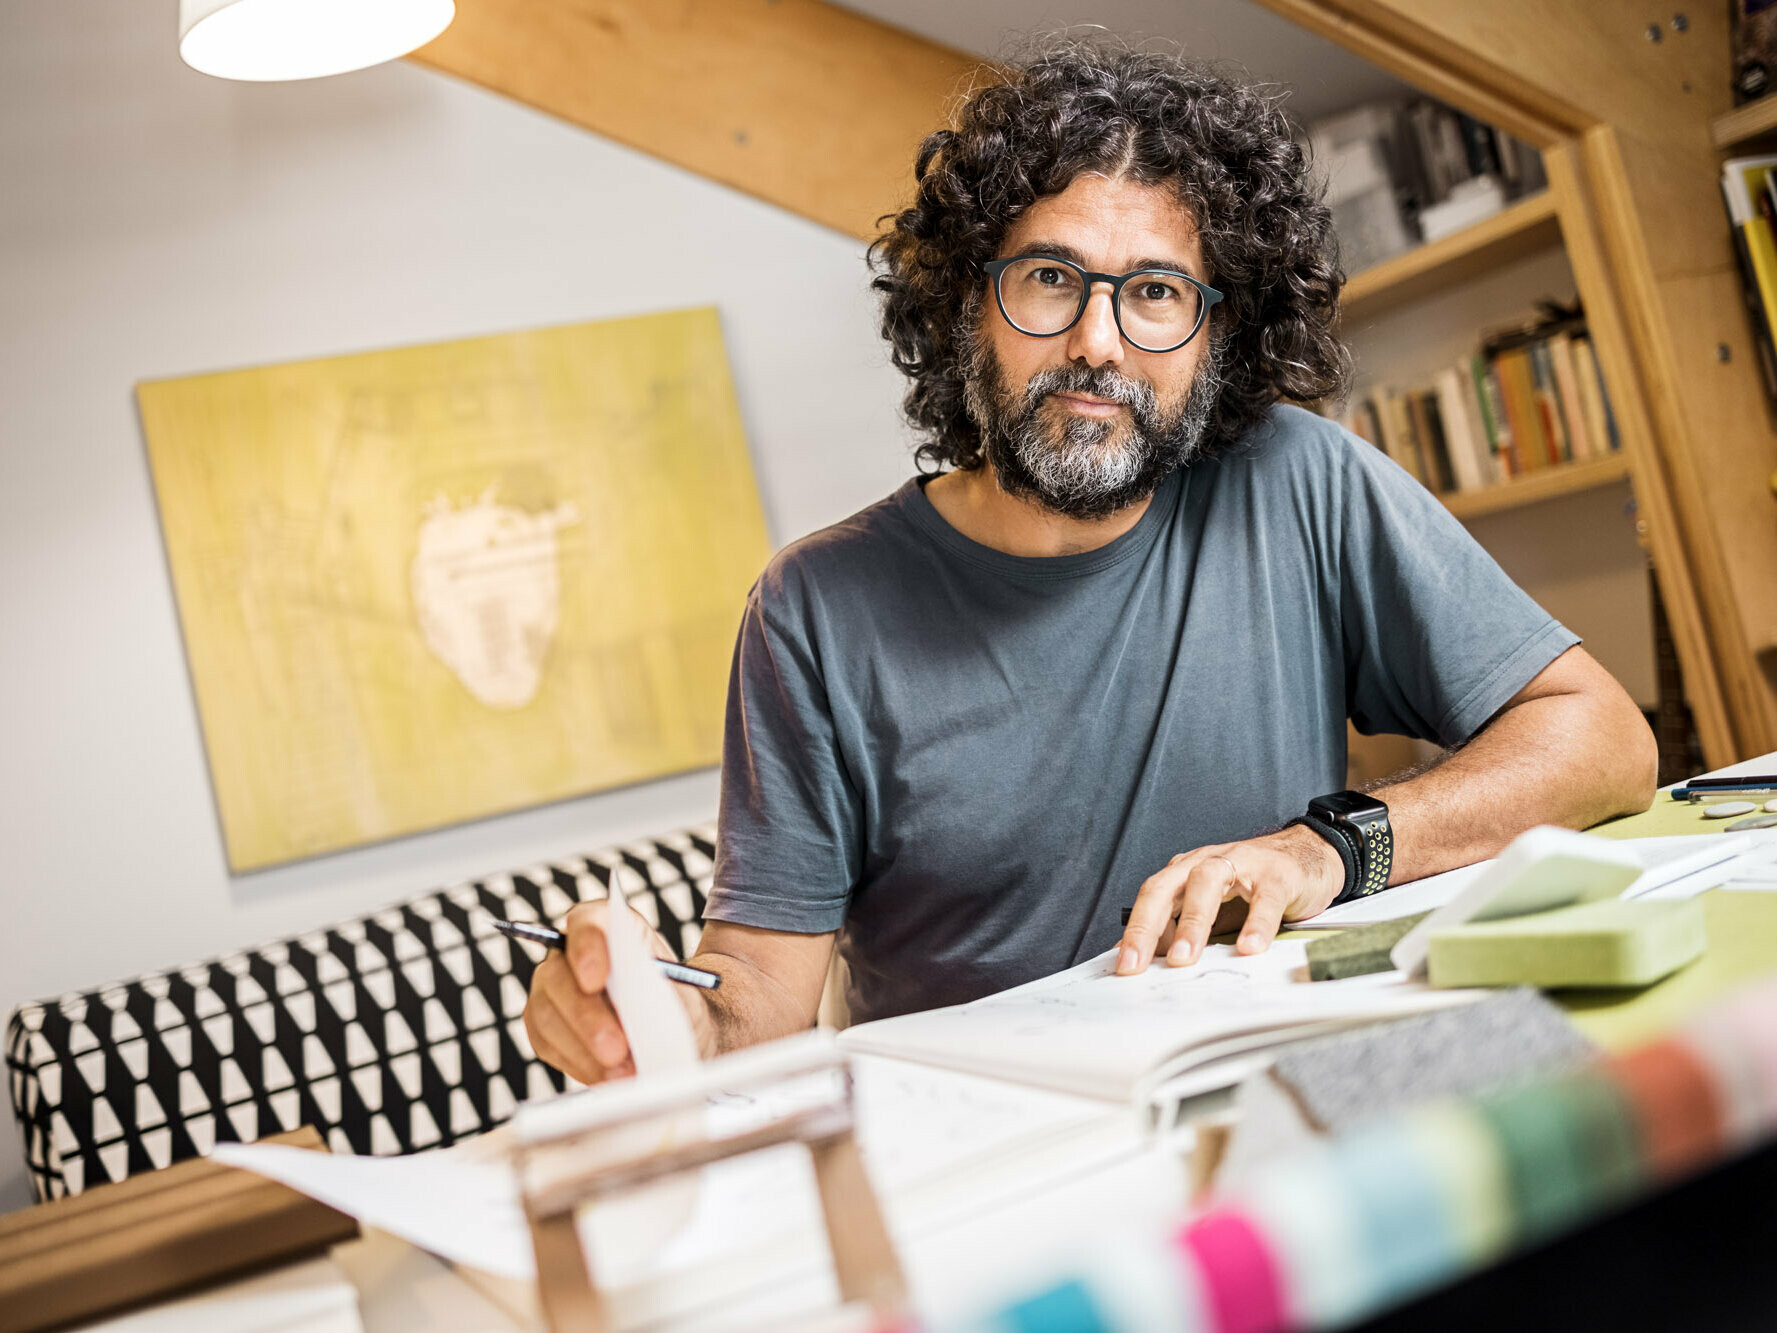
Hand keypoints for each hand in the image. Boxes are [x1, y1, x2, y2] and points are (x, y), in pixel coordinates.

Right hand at [521, 899, 706, 1083]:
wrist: (674, 1027)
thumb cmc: (677, 1000)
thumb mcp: (683, 991)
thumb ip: (663, 988)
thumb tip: (640, 999)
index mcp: (609, 927)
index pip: (587, 924)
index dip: (587, 948)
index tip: (596, 979)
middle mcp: (571, 953)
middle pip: (559, 975)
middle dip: (585, 1016)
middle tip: (615, 1048)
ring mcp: (552, 989)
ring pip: (547, 1014)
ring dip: (583, 1048)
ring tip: (621, 1072)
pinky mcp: (545, 1026)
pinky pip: (547, 1044)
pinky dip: (579, 1064)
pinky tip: (607, 1076)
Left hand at [1116, 824, 1344, 973]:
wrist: (1308, 853)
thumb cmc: (1254, 884)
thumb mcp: (1214, 907)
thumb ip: (1183, 929)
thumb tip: (1148, 962)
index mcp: (1185, 872)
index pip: (1150, 898)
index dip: (1133, 931)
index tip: (1122, 966)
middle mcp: (1205, 863)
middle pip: (1166, 888)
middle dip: (1146, 927)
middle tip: (1136, 964)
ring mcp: (1241, 864)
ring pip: (1207, 884)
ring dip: (1192, 923)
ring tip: (1185, 958)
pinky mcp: (1277, 876)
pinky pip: (1263, 900)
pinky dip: (1255, 924)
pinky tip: (1249, 948)